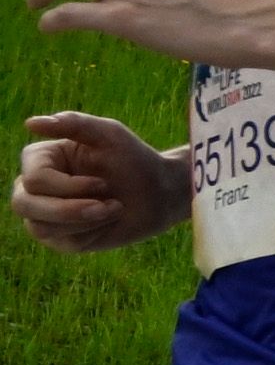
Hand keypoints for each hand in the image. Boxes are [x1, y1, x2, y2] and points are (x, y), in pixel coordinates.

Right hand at [15, 112, 183, 254]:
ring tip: (113, 209)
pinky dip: (89, 233)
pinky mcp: (58, 237)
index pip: (32, 179)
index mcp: (40, 159)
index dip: (68, 186)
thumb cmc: (133, 159)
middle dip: (70, 209)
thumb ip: (73, 123)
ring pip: (39, 227)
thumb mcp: (109, 134)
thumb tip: (30, 124)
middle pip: (23, 204)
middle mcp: (33, 187)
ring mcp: (43, 213)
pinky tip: (107, 220)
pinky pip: (60, 241)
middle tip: (110, 203)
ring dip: (84, 220)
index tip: (103, 183)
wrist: (160, 193)